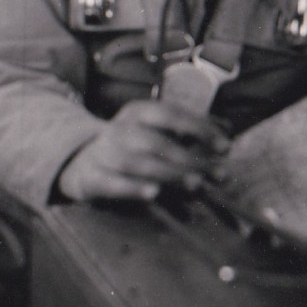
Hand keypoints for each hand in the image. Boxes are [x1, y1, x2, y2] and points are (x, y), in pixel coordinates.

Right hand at [57, 99, 230, 202]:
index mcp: (138, 112)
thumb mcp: (156, 129)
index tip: (226, 146)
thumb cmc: (129, 144)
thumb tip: (227, 128)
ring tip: (196, 185)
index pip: (172, 114)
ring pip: (138, 163)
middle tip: (218, 173)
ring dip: (170, 174)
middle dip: (191, 158)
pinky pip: (112, 184)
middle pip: (158, 141)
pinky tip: (154, 193)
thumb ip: (190, 129)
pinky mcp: (91, 179)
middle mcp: (120, 129)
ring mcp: (104, 154)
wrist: (79, 160)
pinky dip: (133, 188)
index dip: (201, 129)